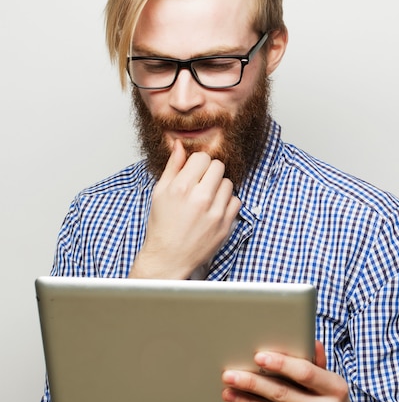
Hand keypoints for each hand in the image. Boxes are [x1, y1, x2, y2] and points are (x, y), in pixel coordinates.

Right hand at [129, 140, 240, 278]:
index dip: (198, 163)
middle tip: (201, 184)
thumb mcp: (160, 193)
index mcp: (181, 188)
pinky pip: (236, 201)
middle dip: (210, 172)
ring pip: (228, 183)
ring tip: (206, 199)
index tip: (194, 172)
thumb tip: (179, 145)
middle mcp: (200, 198)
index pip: (202, 157)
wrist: (169, 257)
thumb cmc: (162, 225)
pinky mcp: (225, 224)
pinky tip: (214, 210)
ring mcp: (215, 212)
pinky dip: (227, 203)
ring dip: (219, 188)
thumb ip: (173, 167)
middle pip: (218, 166)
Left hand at [221, 341, 385, 401]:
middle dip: (253, 383)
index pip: (306, 373)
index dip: (281, 364)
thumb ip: (317, 363)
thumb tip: (311, 341)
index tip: (258, 356)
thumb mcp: (329, 381)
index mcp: (336, 389)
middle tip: (229, 375)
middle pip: (283, 394)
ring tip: (227, 391)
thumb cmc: (329, 401)